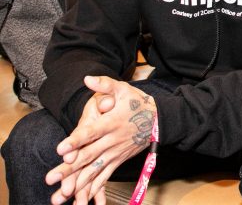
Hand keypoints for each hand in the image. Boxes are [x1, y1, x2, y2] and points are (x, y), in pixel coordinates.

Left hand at [45, 76, 155, 204]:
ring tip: (61, 195)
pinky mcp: (118, 161)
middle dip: (68, 169)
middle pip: (88, 156)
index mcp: (111, 123)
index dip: (76, 140)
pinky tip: (81, 200)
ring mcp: (115, 153)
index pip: (91, 133)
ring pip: (94, 171)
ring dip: (77, 184)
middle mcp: (112, 141)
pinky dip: (93, 190)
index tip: (61, 148)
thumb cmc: (139, 103)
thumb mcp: (124, 89)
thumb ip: (104, 84)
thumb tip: (87, 79)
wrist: (160, 120)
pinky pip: (105, 178)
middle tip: (50, 178)